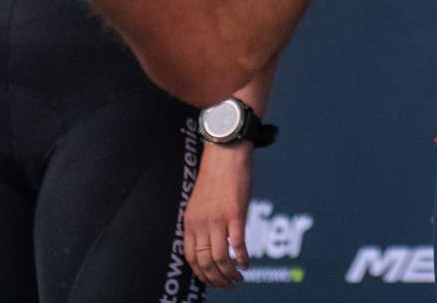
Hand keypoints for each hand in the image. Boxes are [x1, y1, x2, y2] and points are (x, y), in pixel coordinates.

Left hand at [184, 140, 252, 287]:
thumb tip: (211, 241)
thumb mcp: (201, 202)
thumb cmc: (217, 175)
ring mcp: (218, 219)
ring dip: (230, 274)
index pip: (191, 258)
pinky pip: (237, 245)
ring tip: (238, 278)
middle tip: (228, 285)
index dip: (201, 274)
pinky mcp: (235, 214)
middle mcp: (201, 223)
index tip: (211, 280)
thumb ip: (203, 222)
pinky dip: (242, 259)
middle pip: (205, 263)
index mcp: (190, 221)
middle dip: (216, 279)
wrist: (226, 152)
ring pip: (220, 259)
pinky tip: (247, 264)